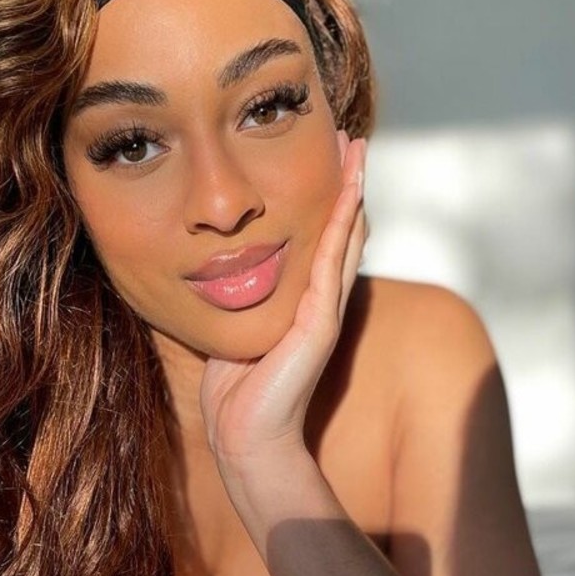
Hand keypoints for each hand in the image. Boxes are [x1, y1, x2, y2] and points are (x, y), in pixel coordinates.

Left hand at [199, 134, 368, 470]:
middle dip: (348, 181)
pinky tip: (350, 189)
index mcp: (304, 300)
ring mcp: (327, 309)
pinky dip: (344, 220)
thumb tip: (218, 267)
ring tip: (356, 149)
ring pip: (347, 235)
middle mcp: (322, 300)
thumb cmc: (234, 390)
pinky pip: (334, 258)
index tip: (324, 155)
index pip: (324, 237)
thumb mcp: (235, 326)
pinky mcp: (321, 321)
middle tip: (350, 137)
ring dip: (353, 189)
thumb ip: (239, 297)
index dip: (329, 196)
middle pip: (345, 228)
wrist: (244, 438)